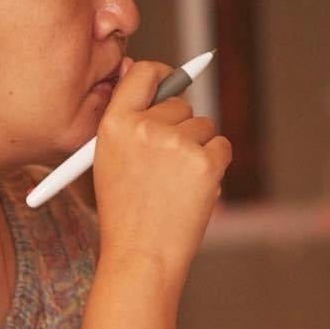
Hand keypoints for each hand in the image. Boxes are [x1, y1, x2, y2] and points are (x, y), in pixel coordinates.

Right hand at [93, 58, 231, 284]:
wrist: (141, 255)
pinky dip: (215, 164)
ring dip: (198, 149)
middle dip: (180, 127)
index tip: (172, 81)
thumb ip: (126, 119)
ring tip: (175, 184)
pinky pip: (222, 146)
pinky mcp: (205, 162)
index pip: (143, 73)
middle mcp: (144, 126)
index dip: (162, 74)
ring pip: (204, 126)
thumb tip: (147, 73)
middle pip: (179, 103)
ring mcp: (176, 143)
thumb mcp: (106, 161)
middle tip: (168, 164)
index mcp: (114, 124)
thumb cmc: (124, 213)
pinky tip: (194, 189)